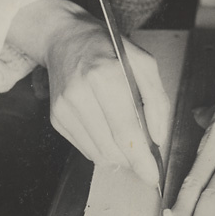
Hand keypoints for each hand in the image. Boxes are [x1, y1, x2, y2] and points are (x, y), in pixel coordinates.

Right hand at [8, 0, 169, 185]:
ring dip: (118, 155)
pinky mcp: (56, 118)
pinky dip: (102, 147)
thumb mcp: (144, 63)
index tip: (152, 176)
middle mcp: (80, 94)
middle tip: (145, 155)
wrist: (65, 39)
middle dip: (132, 159)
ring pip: (98, 154)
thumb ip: (157, 100)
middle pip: (112, 148)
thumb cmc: (108, 49)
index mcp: (105, 76)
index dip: (140, 158)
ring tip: (125, 137)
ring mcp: (64, 108)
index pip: (125, 130)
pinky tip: (106, 129)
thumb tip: (157, 138)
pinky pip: (85, 149)